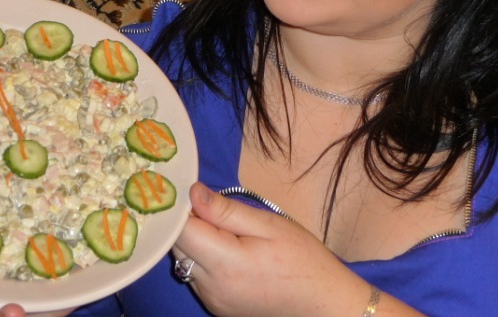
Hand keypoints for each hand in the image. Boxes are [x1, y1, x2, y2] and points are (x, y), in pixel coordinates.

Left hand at [172, 183, 371, 316]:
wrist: (321, 302)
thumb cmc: (302, 258)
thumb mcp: (268, 224)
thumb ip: (226, 210)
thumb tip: (193, 192)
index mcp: (225, 264)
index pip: (180, 231)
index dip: (182, 209)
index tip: (196, 194)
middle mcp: (211, 287)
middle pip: (176, 247)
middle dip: (187, 223)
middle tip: (211, 207)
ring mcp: (211, 300)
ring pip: (184, 261)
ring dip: (195, 242)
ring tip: (224, 230)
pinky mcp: (215, 306)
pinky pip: (195, 276)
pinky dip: (203, 259)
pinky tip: (227, 251)